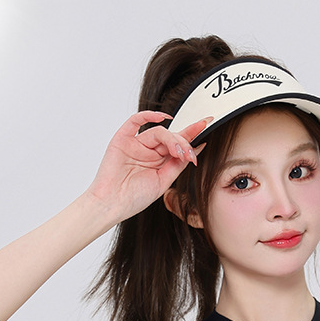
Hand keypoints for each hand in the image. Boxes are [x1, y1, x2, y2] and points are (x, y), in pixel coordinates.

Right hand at [85, 110, 212, 222]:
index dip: (192, 133)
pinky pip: (135, 121)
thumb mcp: (164, 181)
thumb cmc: (134, 198)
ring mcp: (136, 144)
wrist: (113, 205)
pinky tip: (163, 117)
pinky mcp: (122, 140)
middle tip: (190, 156)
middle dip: (184, 143)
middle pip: (171, 137)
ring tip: (179, 152)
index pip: (178, 143)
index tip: (206, 124)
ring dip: (173, 139)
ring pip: (159, 132)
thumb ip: (177, 165)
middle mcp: (148, 150)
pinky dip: (149, 115)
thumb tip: (195, 150)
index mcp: (158, 160)